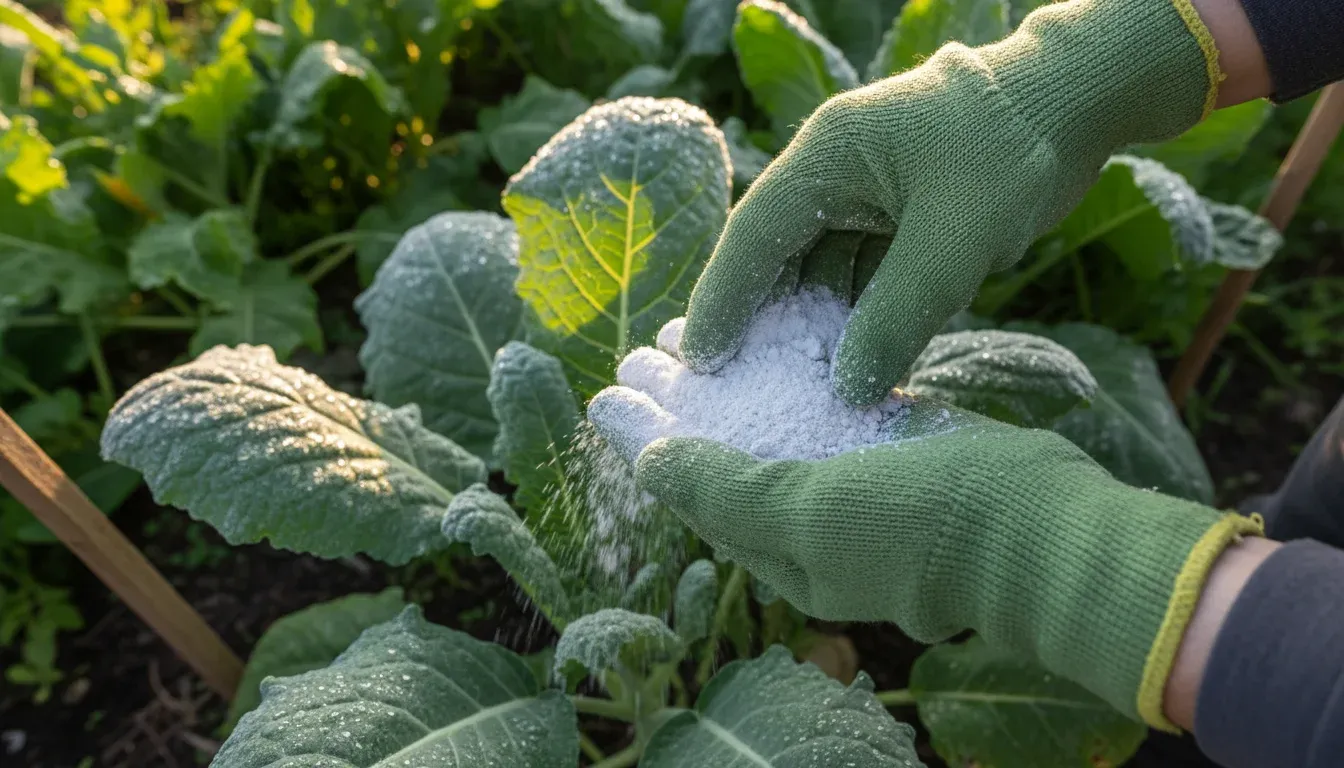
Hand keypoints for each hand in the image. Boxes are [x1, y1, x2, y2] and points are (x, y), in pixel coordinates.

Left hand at [588, 387, 1261, 729]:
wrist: (1042, 527)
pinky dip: (795, 378)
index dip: (648, 442)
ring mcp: (857, 487)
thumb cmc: (921, 529)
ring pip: (776, 430)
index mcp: (784, 553)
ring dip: (735, 386)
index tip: (607, 393)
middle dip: (684, 407)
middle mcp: (814, 525)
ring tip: (695, 339)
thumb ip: (729, 490)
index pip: (695, 492)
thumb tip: (650, 467)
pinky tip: (776, 340)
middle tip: (642, 352)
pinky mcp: (894, 450)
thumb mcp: (809, 514)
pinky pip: (828, 411)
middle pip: (729, 456)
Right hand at [679, 0, 1216, 405]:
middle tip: (741, 388)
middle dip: (765, 323)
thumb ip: (897, 314)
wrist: (1075, 107)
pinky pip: (865, 278)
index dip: (723, 299)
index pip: (756, 234)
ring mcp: (868, 196)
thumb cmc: (1010, 152)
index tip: (700, 359)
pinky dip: (861, 321)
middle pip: (780, 258)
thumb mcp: (953, 240)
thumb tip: (848, 388)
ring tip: (798, 392)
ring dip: (817, 330)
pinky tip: (857, 368)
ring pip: (824, 274)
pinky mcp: (901, 219)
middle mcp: (834, 174)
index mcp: (826, 155)